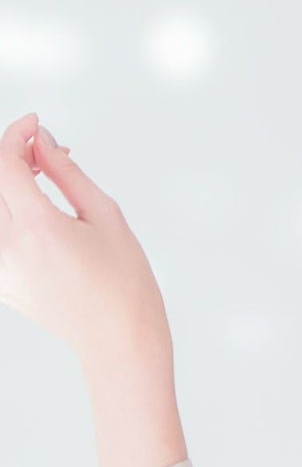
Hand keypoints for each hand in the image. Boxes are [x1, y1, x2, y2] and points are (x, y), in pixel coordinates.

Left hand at [0, 111, 170, 359]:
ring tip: (40, 184)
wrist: (119, 342)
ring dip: (8, 186)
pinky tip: (37, 216)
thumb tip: (41, 142)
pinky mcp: (1, 281)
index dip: (16, 134)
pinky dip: (9, 215)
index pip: (5, 162)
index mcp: (37, 228)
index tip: (35, 125)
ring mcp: (0, 268)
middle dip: (10, 157)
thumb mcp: (106, 217)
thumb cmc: (125, 284)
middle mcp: (9, 248)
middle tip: (41, 154)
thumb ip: (67, 173)